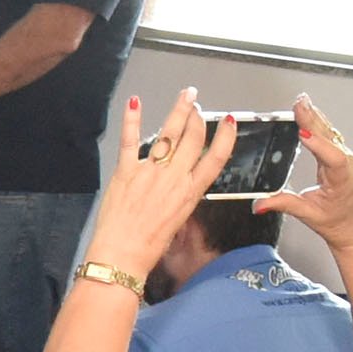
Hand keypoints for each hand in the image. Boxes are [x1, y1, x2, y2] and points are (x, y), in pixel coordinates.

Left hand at [82, 88, 234, 278]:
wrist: (123, 255)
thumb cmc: (148, 245)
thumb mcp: (178, 220)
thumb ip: (181, 197)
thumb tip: (182, 184)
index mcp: (190, 192)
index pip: (216, 158)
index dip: (225, 137)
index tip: (229, 122)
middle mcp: (174, 178)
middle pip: (193, 138)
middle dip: (197, 117)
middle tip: (197, 105)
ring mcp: (150, 172)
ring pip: (170, 133)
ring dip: (179, 110)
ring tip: (185, 96)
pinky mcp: (126, 171)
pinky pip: (130, 139)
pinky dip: (132, 119)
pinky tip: (135, 103)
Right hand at [256, 93, 352, 250]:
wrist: (352, 224)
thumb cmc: (337, 220)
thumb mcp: (308, 215)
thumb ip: (284, 205)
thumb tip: (261, 203)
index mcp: (342, 180)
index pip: (332, 158)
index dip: (319, 144)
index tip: (304, 133)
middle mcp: (346, 165)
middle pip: (329, 138)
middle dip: (312, 120)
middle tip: (300, 105)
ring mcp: (345, 157)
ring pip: (329, 132)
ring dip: (314, 116)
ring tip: (301, 102)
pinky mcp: (340, 153)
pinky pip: (329, 134)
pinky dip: (317, 121)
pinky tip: (309, 111)